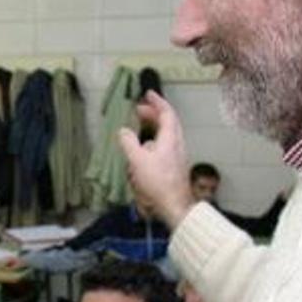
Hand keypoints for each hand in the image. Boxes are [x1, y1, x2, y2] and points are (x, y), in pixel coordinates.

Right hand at [118, 91, 195, 228]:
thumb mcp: (137, 160)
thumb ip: (129, 143)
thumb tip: (124, 131)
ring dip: (154, 127)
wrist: (175, 206)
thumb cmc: (157, 182)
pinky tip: (144, 151)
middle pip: (169, 123)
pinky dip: (155, 140)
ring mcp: (177, 156)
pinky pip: (165, 146)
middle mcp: (177, 144)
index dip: (157, 102)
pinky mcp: (175, 166)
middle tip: (140, 110)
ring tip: (141, 128)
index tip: (148, 94)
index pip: (167, 113)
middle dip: (154, 114)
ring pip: (167, 135)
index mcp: (170, 138)